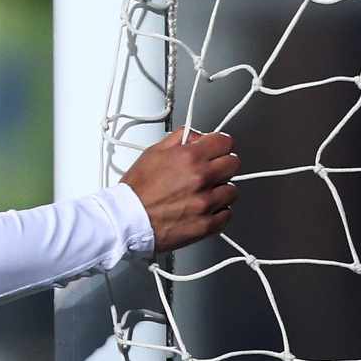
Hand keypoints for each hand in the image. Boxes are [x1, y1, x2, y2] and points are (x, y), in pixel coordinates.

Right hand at [120, 127, 238, 251]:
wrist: (127, 220)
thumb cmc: (135, 190)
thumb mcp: (152, 153)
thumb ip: (178, 139)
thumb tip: (196, 136)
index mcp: (189, 158)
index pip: (224, 142)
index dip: (219, 144)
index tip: (216, 149)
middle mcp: (201, 178)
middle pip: (233, 164)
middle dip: (222, 165)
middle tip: (209, 171)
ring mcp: (206, 203)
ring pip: (232, 190)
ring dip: (219, 190)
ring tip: (201, 193)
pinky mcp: (207, 224)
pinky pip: (227, 213)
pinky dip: (217, 211)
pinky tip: (202, 208)